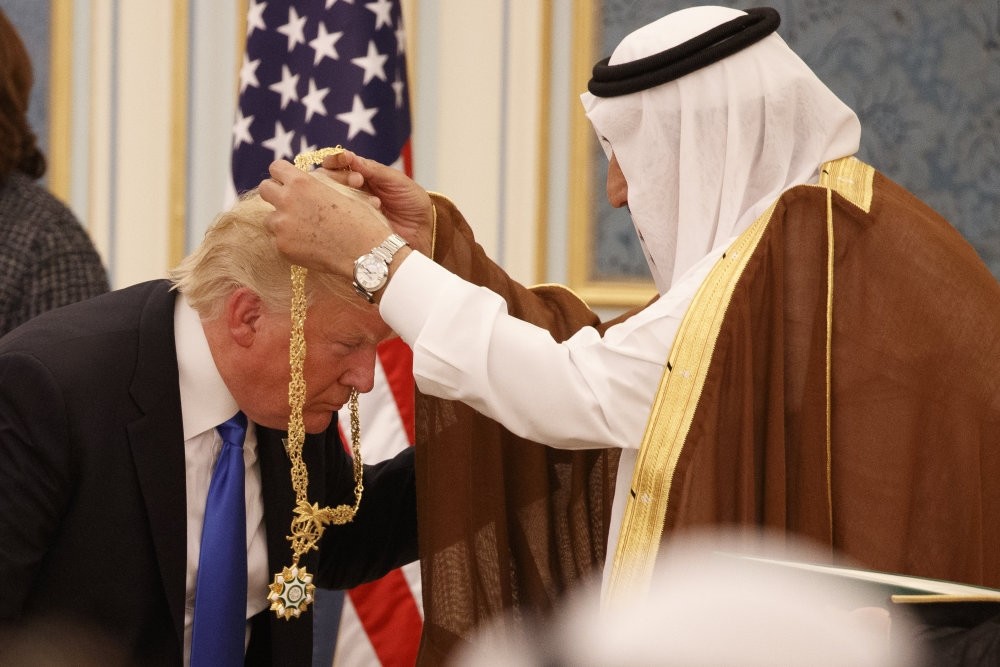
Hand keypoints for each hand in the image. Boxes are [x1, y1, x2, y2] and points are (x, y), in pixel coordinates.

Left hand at [259, 160, 389, 278]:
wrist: (367, 252)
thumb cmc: (361, 220)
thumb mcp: (340, 191)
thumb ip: (318, 184)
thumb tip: (306, 181)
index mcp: (302, 182)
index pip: (275, 168)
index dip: (283, 175)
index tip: (289, 182)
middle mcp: (287, 201)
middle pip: (264, 189)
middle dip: (275, 194)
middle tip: (290, 204)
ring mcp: (282, 226)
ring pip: (269, 218)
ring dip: (282, 221)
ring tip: (303, 229)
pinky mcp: (282, 247)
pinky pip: (278, 240)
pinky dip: (289, 241)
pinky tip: (308, 245)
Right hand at [320, 150, 433, 254]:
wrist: (423, 229)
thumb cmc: (412, 201)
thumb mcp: (396, 181)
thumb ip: (373, 169)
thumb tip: (350, 156)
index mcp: (362, 175)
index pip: (340, 164)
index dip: (338, 159)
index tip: (345, 158)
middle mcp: (352, 191)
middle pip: (329, 180)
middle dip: (340, 177)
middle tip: (358, 181)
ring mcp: (350, 209)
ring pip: (332, 199)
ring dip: (348, 196)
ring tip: (374, 202)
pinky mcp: (351, 226)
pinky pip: (341, 218)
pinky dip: (354, 214)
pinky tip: (372, 214)